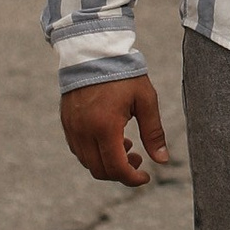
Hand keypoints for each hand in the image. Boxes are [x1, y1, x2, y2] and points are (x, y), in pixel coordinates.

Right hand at [61, 74, 171, 188]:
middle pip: (100, 170)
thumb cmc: (124, 74)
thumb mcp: (145, 100)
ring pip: (87, 162)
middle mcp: (84, 131)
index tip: (146, 176)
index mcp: (105, 126)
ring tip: (125, 145)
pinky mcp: (66, 122)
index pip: (116, 168)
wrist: (93, 51)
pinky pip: (78, 150)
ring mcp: (72, 128)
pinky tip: (109, 139)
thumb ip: (153, 132)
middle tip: (138, 159)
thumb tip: (162, 160)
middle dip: (121, 173)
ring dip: (107, 163)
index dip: (132, 179)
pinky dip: (94, 153)